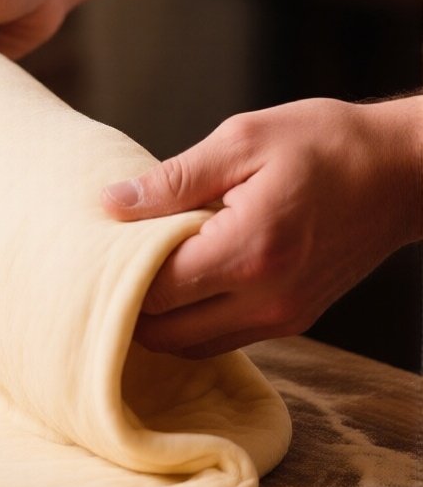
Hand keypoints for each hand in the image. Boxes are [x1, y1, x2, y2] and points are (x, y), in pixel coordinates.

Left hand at [102, 95, 422, 357]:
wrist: (398, 172)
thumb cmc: (322, 144)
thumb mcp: (242, 141)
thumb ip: (173, 179)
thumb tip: (111, 204)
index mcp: (249, 251)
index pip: (154, 293)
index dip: (113, 276)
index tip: (94, 247)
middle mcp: (266, 301)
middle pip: (166, 335)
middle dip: (128, 306)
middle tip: (106, 263)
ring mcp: (284, 318)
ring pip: (193, 346)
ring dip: (160, 319)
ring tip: (138, 270)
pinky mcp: (294, 320)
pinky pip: (224, 336)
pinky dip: (193, 320)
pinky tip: (180, 278)